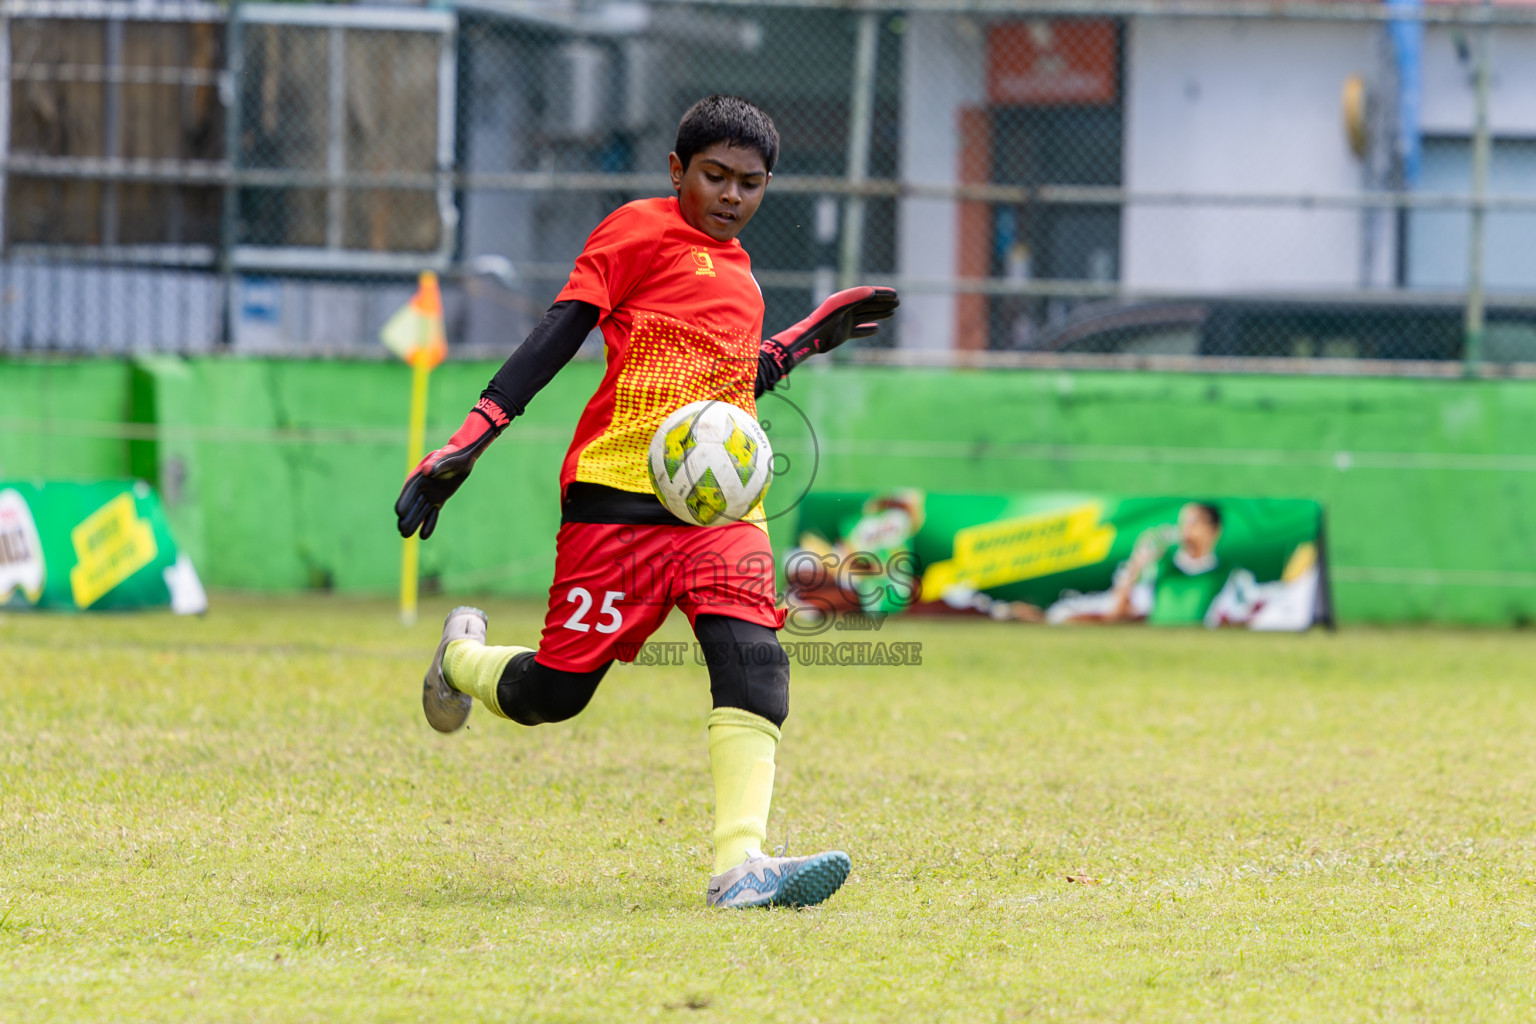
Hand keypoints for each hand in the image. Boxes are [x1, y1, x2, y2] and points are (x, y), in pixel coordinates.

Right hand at [394, 397, 507, 539]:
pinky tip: (423, 536)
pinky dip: (428, 524)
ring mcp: (430, 495)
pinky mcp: (439, 500)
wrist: (464, 457)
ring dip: (413, 523)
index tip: (400, 513)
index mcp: (419, 477)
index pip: (408, 492)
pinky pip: (432, 514)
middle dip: (406, 518)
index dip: (404, 502)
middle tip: (401, 531)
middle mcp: (421, 488)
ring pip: (419, 511)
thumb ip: (437, 465)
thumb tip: (427, 471)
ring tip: (405, 536)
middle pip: (411, 505)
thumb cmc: (454, 456)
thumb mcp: (447, 460)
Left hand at [763, 286, 898, 376]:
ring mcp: (845, 322)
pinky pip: (858, 331)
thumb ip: (854, 296)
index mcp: (845, 300)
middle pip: (868, 304)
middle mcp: (846, 310)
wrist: (810, 339)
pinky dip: (867, 330)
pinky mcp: (843, 334)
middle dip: (883, 302)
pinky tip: (877, 329)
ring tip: (892, 312)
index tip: (895, 293)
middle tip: (898, 302)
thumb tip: (871, 291)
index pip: (866, 294)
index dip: (881, 293)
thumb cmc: (822, 320)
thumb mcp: (839, 306)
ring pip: (866, 316)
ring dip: (879, 314)